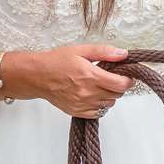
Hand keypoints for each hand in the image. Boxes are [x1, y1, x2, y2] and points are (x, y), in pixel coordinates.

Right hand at [16, 44, 133, 118]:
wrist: (36, 76)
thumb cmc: (56, 62)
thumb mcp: (81, 50)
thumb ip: (104, 52)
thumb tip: (123, 54)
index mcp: (90, 76)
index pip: (121, 84)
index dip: (127, 80)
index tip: (125, 77)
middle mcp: (87, 92)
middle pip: (117, 95)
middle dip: (118, 86)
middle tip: (111, 79)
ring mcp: (82, 104)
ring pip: (109, 104)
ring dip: (109, 96)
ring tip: (100, 87)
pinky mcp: (76, 111)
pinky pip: (98, 113)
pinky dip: (100, 106)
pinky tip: (93, 96)